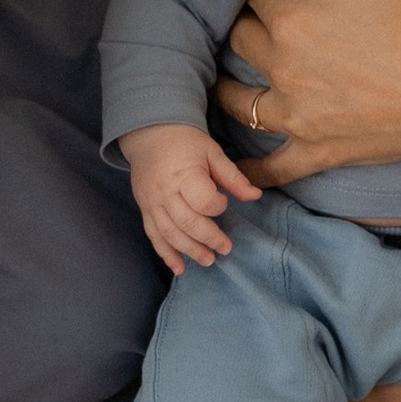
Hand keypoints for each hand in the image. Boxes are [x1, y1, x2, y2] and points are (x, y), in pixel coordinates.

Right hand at [122, 121, 259, 274]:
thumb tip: (256, 196)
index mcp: (183, 174)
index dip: (217, 206)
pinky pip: (153, 235)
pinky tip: (179, 268)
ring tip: (208, 260)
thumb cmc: (186, 142)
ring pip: (169, 233)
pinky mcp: (144, 209)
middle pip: (186, 222)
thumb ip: (232, 177)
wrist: (150, 133)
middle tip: (225, 249)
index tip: (223, 202)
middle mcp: (165, 191)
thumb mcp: (212, 152)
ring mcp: (152, 202)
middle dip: (208, 238)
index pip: (202, 201)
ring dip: (189, 250)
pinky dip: (166, 253)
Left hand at [216, 0, 400, 180]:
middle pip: (240, 41)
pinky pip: (273, 166)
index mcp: (292, 20)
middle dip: (241, 25)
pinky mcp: (319, 148)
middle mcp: (283, 69)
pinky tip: (232, 173)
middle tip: (248, 15)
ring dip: (229, 84)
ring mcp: (298, 115)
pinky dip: (250, 169)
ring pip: (240, 101)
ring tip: (226, 72)